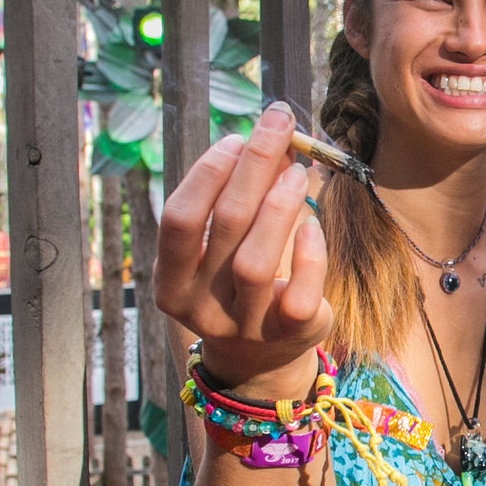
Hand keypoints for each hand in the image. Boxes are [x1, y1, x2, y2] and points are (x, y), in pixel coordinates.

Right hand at [154, 103, 333, 394]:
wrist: (261, 359)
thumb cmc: (238, 283)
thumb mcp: (226, 246)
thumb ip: (239, 198)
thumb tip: (270, 137)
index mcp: (172, 284)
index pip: (178, 219)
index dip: (208, 172)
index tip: (237, 138)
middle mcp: (201, 309)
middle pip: (224, 226)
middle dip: (253, 167)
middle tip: (278, 126)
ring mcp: (245, 328)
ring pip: (257, 263)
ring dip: (279, 206)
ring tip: (296, 171)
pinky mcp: (291, 338)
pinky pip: (298, 296)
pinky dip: (308, 255)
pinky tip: (313, 225)